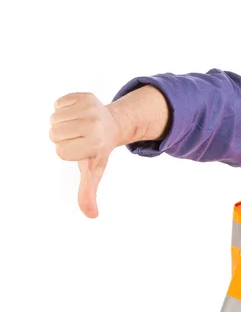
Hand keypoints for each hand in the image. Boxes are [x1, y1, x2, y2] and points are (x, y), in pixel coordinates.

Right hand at [49, 92, 119, 217]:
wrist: (113, 125)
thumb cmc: (97, 150)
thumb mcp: (94, 171)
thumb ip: (89, 193)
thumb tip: (92, 215)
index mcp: (95, 144)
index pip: (61, 151)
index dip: (67, 151)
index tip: (81, 149)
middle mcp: (94, 125)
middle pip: (55, 134)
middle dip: (62, 137)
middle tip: (80, 137)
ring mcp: (91, 108)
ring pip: (55, 118)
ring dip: (62, 123)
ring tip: (79, 126)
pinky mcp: (85, 95)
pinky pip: (59, 103)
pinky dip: (63, 108)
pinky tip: (78, 114)